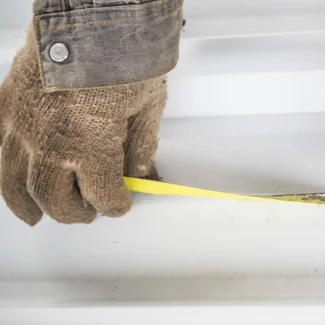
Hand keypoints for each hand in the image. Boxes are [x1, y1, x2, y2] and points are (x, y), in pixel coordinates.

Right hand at [0, 26, 165, 225]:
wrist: (93, 16)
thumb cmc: (125, 56)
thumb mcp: (147, 108)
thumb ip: (140, 147)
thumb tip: (141, 174)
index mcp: (92, 147)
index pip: (103, 196)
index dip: (115, 205)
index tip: (120, 204)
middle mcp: (51, 143)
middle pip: (55, 199)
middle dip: (74, 213)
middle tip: (86, 213)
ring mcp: (22, 125)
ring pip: (16, 183)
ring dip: (28, 205)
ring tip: (36, 216)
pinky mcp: (6, 106)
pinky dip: (6, 174)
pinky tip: (13, 182)